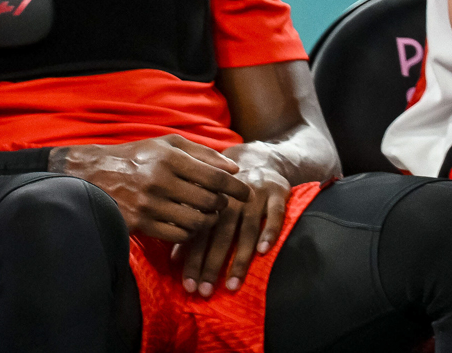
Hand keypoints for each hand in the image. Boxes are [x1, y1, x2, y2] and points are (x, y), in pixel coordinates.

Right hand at [54, 135, 250, 242]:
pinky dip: (189, 233)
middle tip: (223, 204)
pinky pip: (176, 236)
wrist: (94, 174)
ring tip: (208, 215)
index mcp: (169, 158)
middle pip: (209, 202)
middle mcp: (159, 181)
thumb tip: (234, 169)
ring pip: (195, 222)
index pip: (216, 177)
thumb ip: (204, 154)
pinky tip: (189, 225)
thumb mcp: (168, 144)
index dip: (236, 188)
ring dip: (208, 221)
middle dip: (222, 205)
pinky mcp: (138, 224)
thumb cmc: (139, 156)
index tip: (247, 193)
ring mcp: (148, 205)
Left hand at [177, 159, 292, 296]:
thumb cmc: (229, 191)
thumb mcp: (209, 202)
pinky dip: (270, 231)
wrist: (261, 159)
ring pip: (247, 229)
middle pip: (221, 235)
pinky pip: (276, 213)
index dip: (193, 260)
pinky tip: (264, 252)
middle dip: (212, 265)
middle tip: (205, 292)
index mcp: (212, 201)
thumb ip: (194, 228)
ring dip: (240, 258)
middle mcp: (232, 199)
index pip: (199, 234)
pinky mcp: (278, 192)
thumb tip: (173, 260)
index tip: (188, 287)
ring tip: (232, 284)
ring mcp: (256, 194)